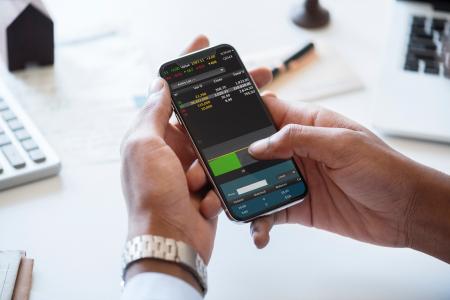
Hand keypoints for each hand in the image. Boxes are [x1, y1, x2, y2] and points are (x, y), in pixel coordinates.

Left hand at [120, 36, 275, 287]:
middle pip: (206, 112)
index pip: (173, 90)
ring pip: (221, 142)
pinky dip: (226, 173)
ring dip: (225, 149)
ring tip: (219, 162)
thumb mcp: (143, 147)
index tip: (204, 44)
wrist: (172, 243)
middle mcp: (174, 147)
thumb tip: (158, 84)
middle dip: (229, 96)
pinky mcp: (211, 184)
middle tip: (260, 76)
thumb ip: (152, 114)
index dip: (189, 65)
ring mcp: (194, 166)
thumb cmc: (151, 198)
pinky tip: (214, 188)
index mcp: (156, 133)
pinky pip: (227, 168)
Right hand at [236, 69, 442, 251]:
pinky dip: (260, 221)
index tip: (219, 123)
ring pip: (257, 182)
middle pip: (255, 149)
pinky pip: (270, 211)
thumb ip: (298, 138)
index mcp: (308, 125)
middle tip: (212, 171)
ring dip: (241, 193)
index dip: (244, 114)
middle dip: (233, 159)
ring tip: (227, 205)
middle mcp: (298, 150)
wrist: (405, 211)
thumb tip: (259, 145)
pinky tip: (258, 231)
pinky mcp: (298, 206)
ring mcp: (296, 178)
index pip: (268, 112)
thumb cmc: (383, 169)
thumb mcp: (342, 144)